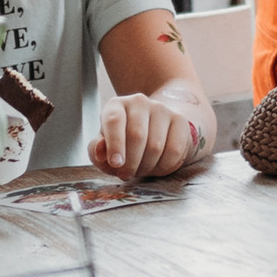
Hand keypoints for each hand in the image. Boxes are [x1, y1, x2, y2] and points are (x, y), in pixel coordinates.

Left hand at [93, 90, 207, 180]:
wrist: (152, 133)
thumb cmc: (123, 143)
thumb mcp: (104, 148)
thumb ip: (96, 150)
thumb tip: (100, 151)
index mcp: (116, 105)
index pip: (114, 120)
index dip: (115, 144)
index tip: (116, 164)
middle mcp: (139, 102)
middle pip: (137, 136)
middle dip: (131, 162)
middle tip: (126, 174)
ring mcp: (161, 109)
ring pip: (155, 146)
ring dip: (146, 166)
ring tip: (141, 168)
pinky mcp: (179, 120)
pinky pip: (174, 150)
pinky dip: (164, 166)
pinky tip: (157, 165)